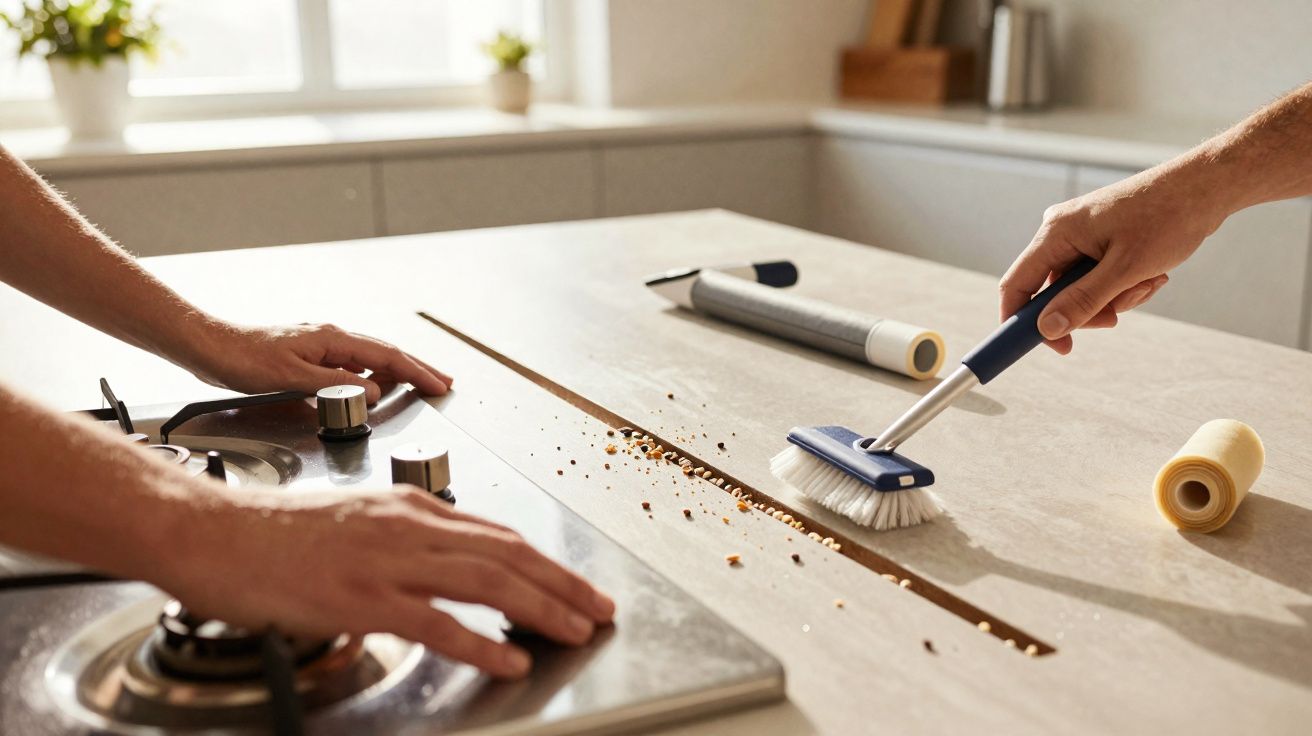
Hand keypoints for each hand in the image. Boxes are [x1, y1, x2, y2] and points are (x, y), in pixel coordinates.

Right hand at [161, 484, 614, 678]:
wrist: (213, 533)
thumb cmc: (277, 532)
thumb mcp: (359, 520)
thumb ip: (408, 537)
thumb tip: (451, 560)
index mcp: (411, 505)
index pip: (497, 533)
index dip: (546, 561)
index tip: (577, 583)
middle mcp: (408, 525)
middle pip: (506, 552)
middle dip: (561, 583)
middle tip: (599, 608)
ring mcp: (385, 560)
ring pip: (484, 580)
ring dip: (539, 607)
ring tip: (575, 630)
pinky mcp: (359, 596)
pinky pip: (435, 622)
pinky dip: (480, 642)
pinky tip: (509, 658)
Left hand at [185, 321, 451, 402]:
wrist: (210, 346)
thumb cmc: (243, 359)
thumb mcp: (292, 377)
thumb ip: (336, 385)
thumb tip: (374, 392)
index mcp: (332, 339)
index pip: (387, 356)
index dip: (416, 371)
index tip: (438, 384)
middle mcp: (332, 338)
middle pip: (386, 354)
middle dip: (417, 368)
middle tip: (443, 382)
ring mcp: (323, 345)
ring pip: (371, 359)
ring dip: (398, 372)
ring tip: (419, 385)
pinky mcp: (312, 355)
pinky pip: (353, 365)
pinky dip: (373, 376)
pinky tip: (375, 387)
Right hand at [999, 167, 1229, 353]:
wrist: (1205, 186)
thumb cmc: (1168, 217)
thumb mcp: (1125, 269)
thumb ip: (1083, 301)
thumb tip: (1047, 329)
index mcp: (1056, 232)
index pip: (1017, 285)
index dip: (1021, 321)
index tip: (1049, 347)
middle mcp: (1061, 232)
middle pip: (1053, 291)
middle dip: (1088, 309)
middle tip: (1118, 317)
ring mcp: (1081, 234)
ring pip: (1080, 288)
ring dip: (1114, 298)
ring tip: (1146, 282)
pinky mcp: (1100, 238)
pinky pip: (1098, 276)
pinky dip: (1123, 284)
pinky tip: (1151, 273)